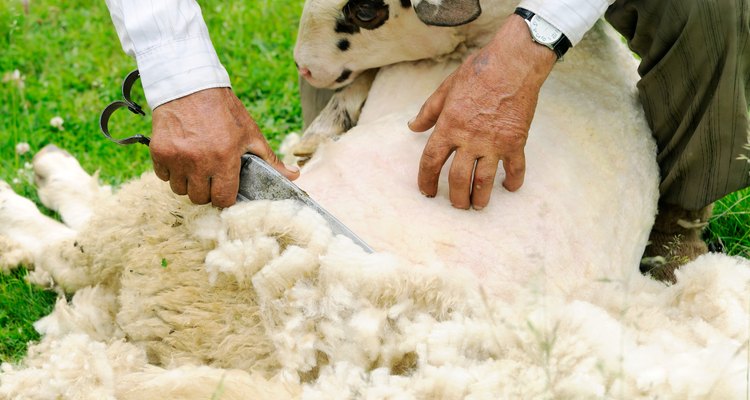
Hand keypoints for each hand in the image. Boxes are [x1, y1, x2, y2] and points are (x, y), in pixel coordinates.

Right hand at [150, 87, 298, 207]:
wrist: (190, 85)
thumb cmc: (225, 111)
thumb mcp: (251, 133)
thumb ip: (270, 159)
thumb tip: (295, 175)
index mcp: (224, 159)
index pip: (222, 199)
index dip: (225, 197)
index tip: (225, 189)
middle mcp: (199, 162)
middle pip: (199, 199)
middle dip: (206, 191)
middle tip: (210, 177)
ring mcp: (176, 158)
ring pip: (179, 190)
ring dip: (188, 183)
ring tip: (195, 166)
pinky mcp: (159, 152)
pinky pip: (163, 176)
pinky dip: (171, 172)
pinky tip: (181, 158)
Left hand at [408, 15, 555, 209]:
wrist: (514, 62)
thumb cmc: (478, 71)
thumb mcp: (446, 88)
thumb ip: (428, 112)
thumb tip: (413, 127)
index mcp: (449, 126)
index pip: (431, 161)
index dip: (426, 180)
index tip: (426, 191)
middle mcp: (470, 139)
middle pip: (458, 179)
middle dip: (455, 197)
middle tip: (457, 205)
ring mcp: (494, 143)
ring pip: (484, 181)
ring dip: (480, 197)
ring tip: (477, 205)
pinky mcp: (516, 142)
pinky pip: (515, 169)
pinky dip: (513, 182)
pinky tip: (509, 188)